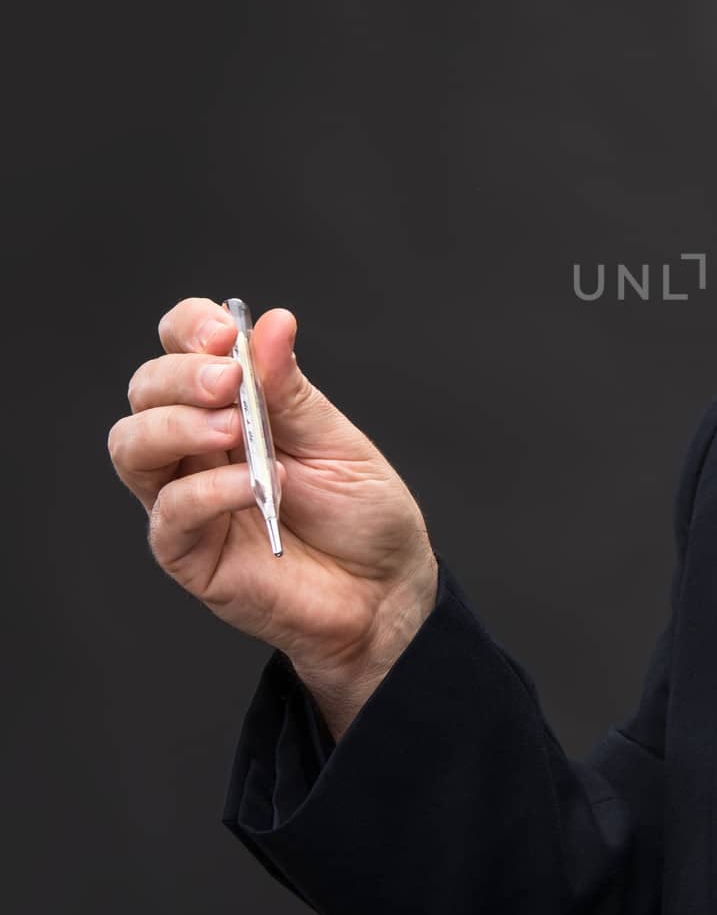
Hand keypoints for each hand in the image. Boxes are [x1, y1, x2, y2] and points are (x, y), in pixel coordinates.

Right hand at [108, 297, 438, 737]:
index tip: (225, 331)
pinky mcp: (189, 552)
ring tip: (236, 429)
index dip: (190, 328)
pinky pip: (169, 514)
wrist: (385, 592)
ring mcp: (187, 499)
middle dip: (180, 373)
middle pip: (146, 391)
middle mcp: (199, 448)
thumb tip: (272, 322)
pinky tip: (254, 486)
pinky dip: (206, 490)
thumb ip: (293, 391)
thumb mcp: (337, 441)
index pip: (182, 350)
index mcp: (235, 407)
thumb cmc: (364, 515)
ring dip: (177, 425)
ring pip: (132, 447)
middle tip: (230, 380)